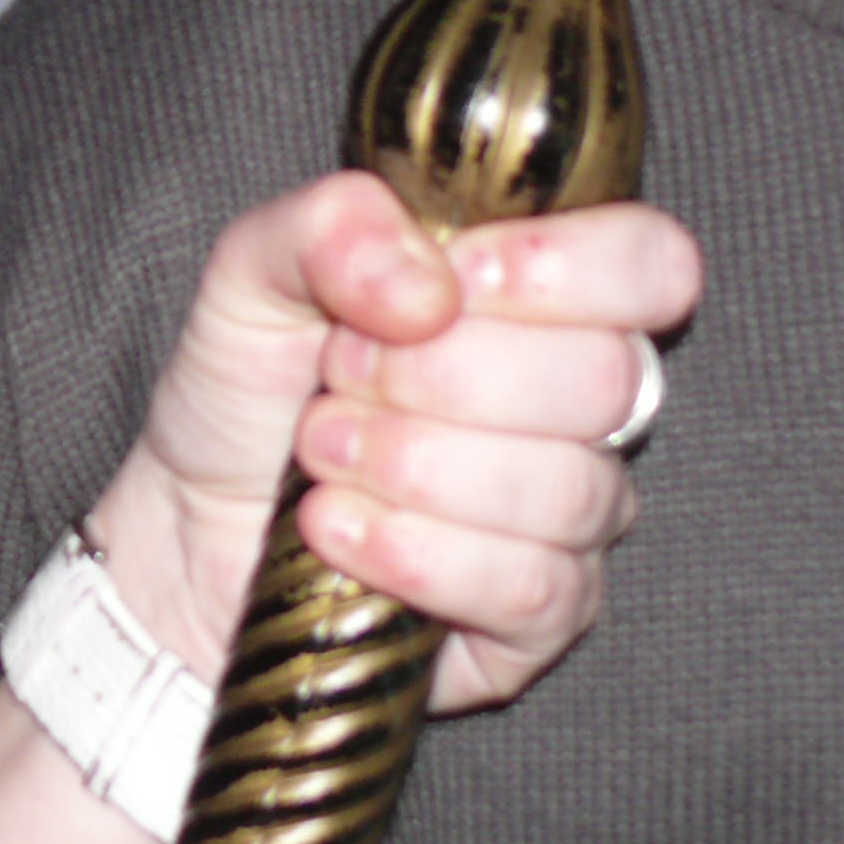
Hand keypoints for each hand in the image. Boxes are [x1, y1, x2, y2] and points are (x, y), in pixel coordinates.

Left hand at [104, 172, 701, 710]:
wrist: (193, 528)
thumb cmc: (247, 394)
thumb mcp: (254, 274)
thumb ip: (329, 226)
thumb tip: (427, 284)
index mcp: (543, 296)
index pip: (651, 263)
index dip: (557, 269)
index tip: (447, 285)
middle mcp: (582, 405)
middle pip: (606, 378)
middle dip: (441, 376)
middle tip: (340, 378)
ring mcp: (572, 515)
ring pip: (566, 488)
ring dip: (412, 465)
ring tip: (323, 452)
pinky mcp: (542, 617)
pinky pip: (532, 585)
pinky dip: (414, 553)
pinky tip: (337, 530)